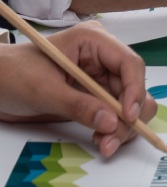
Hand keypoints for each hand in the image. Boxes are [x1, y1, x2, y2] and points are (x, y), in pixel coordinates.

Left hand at [0, 21, 156, 156]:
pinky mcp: (97, 99)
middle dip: (128, 117)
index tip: (127, 116)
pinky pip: (117, 117)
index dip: (134, 90)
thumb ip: (79, 105)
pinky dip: (114, 131)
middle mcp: (103, 60)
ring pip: (131, 106)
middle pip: (134, 89)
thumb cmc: (10, 75)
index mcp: (92, 42)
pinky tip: (101, 140)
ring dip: (123, 129)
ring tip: (105, 144)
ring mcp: (101, 80)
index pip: (129, 64)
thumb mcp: (42, 89)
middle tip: (113, 139)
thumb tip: (112, 122)